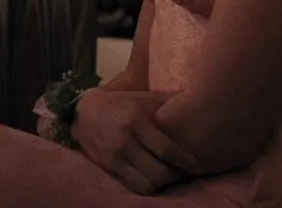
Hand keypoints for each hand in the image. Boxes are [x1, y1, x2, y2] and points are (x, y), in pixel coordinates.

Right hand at [70, 89, 195, 194]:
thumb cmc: (118, 103)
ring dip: (161, 184)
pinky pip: (132, 185)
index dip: (186, 162)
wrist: (81, 111)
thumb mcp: (141, 97)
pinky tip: (151, 179)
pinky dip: (145, 186)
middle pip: (158, 172)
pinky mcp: (107, 167)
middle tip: (184, 173)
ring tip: (168, 178)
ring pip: (145, 184)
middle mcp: (125, 142)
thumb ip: (167, 99)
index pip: (166, 149)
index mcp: (136, 122)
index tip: (200, 167)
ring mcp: (115, 157)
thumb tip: (193, 95)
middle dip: (175, 176)